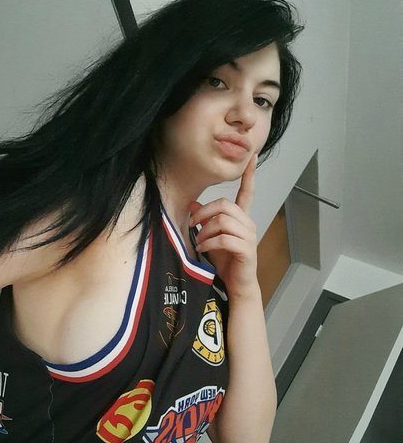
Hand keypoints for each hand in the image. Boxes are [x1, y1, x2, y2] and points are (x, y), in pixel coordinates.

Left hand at [189, 153, 258, 299]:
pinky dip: (209, 242)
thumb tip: (193, 204)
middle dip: (204, 213)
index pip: (247, 192)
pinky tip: (202, 249)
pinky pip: (225, 238)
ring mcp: (249, 237)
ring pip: (223, 221)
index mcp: (242, 219)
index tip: (251, 157)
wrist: (237, 285)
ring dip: (205, 230)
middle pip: (225, 205)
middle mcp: (248, 224)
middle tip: (192, 224)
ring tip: (198, 242)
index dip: (249, 175)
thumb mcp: (211, 237)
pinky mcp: (246, 250)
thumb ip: (205, 220)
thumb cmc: (226, 261)